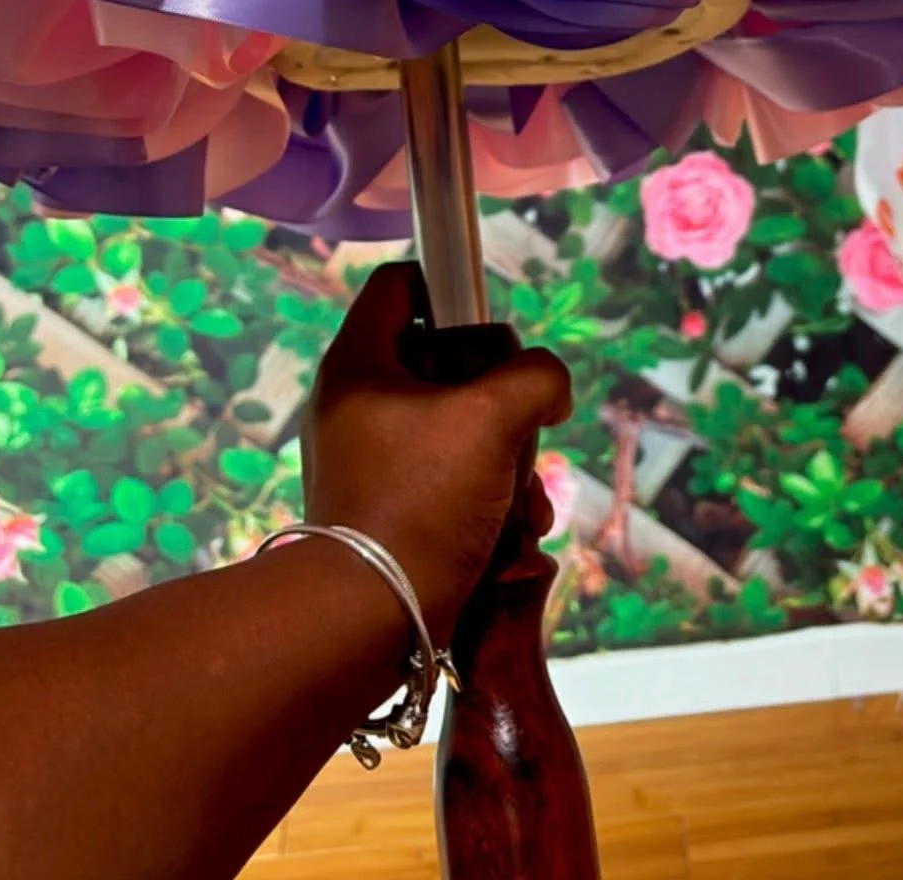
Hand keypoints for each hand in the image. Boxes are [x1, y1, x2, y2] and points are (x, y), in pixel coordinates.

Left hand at [301, 262, 571, 643]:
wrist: (370, 618)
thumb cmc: (422, 500)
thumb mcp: (493, 418)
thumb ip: (536, 377)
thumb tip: (547, 387)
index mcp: (360, 362)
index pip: (402, 284)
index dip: (452, 288)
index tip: (495, 330)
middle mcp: (355, 402)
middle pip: (444, 361)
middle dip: (501, 398)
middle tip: (521, 429)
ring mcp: (367, 459)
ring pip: (456, 429)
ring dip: (506, 459)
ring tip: (524, 500)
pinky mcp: (385, 509)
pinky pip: (446, 480)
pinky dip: (487, 499)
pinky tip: (515, 533)